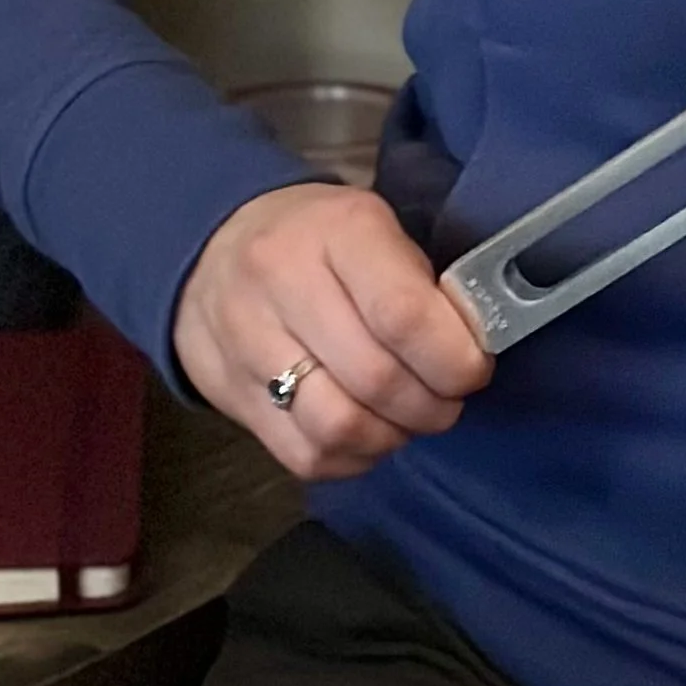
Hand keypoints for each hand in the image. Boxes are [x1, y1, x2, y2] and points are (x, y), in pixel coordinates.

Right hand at [173, 181, 494, 480]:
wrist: (212, 246)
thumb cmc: (316, 237)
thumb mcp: (372, 228)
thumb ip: (419, 284)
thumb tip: (470, 349)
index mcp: (336, 229)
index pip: (402, 313)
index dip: (452, 359)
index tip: (473, 369)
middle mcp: (282, 281)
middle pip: (375, 378)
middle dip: (431, 405)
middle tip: (447, 400)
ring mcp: (246, 342)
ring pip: (338, 427)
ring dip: (392, 436)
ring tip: (407, 418)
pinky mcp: (231, 396)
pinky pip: (307, 456)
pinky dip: (352, 458)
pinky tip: (366, 433)